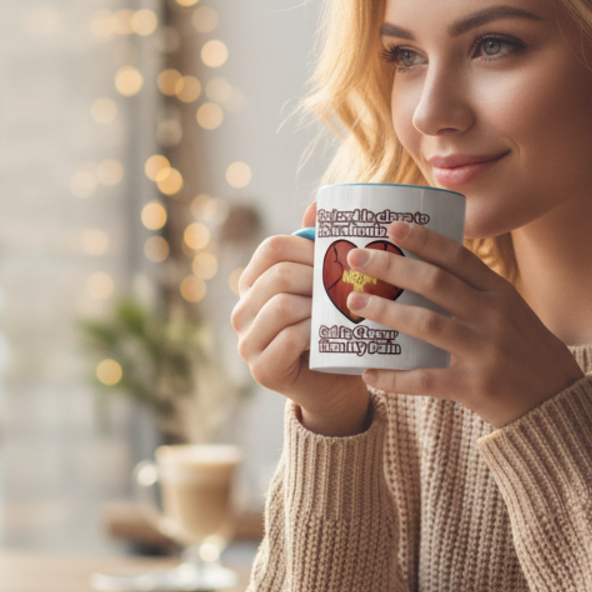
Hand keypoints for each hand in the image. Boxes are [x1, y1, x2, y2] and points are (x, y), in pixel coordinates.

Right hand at [231, 203, 368, 435]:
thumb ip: (318, 248)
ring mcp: (247, 343)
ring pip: (282, 305)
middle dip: (317, 277)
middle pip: (278, 275)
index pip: (272, 248)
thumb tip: (317, 206)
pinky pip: (289, 337)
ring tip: (343, 309)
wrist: (338, 385)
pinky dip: (316, 331)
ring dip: (318, 305)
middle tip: (348, 286)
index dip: (309, 247)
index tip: (338, 259)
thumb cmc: (334, 329)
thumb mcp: (327, 285)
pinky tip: (333, 333)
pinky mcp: (262, 370)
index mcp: (253, 284)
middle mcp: (242, 312)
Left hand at [342, 220, 583, 427]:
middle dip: (391, 266)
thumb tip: (429, 273)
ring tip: (355, 303)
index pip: (458, 257)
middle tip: (357, 257)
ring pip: (426, 324)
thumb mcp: (513, 314)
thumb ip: (478, 295)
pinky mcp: (476, 387)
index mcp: (501, 294)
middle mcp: (493, 316)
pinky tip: (368, 373)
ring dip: (385, 311)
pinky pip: (426, 379)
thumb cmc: (529, 354)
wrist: (558, 403)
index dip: (424, 239)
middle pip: (435, 282)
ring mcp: (485, 351)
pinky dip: (394, 377)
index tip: (393, 227)